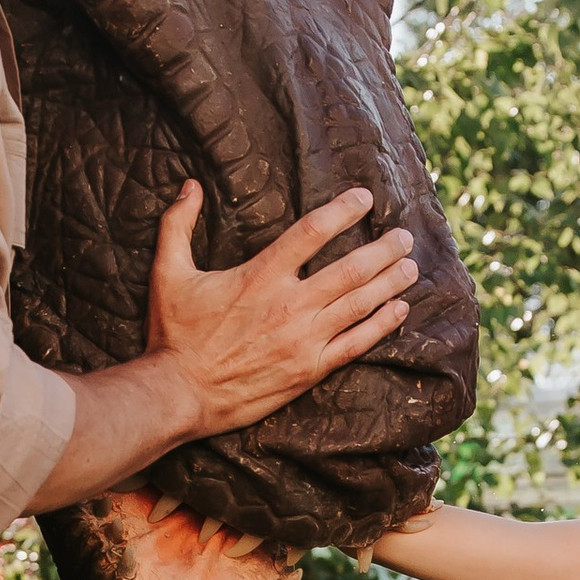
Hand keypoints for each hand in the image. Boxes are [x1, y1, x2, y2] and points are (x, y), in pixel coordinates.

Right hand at [147, 180, 416, 438]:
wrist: (179, 394)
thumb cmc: (173, 334)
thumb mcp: (168, 272)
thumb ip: (178, 224)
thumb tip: (190, 184)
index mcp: (259, 275)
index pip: (312, 232)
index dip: (343, 211)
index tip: (365, 198)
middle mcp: (289, 305)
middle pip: (350, 269)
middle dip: (383, 250)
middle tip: (405, 236)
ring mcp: (303, 339)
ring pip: (359, 304)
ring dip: (390, 283)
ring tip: (411, 267)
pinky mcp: (309, 369)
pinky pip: (355, 344)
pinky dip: (381, 325)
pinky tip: (399, 310)